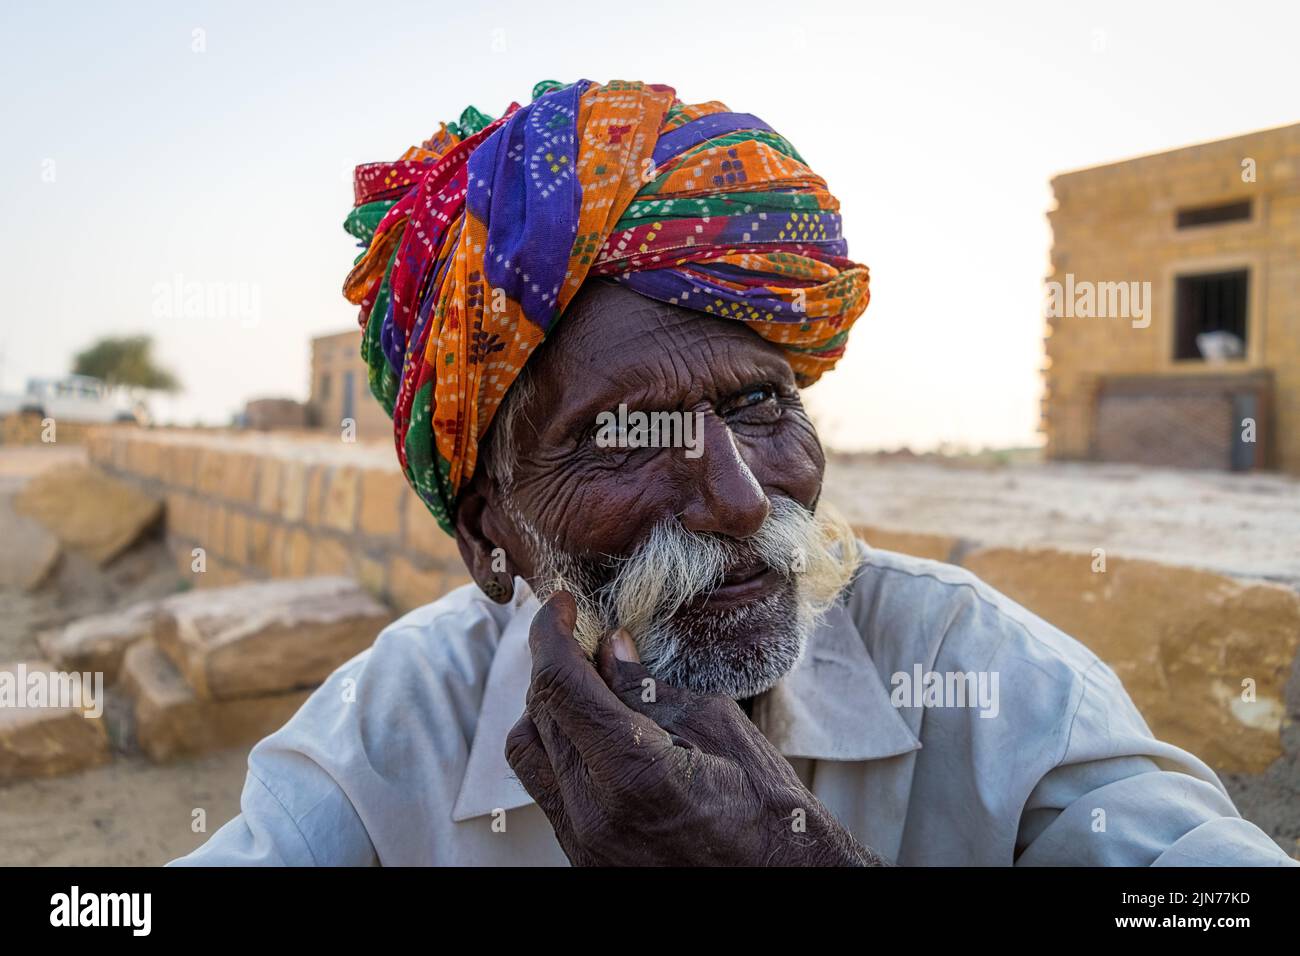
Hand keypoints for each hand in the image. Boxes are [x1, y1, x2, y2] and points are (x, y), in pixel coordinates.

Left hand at [504, 591, 886, 865]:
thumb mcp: (721, 728)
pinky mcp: (583, 858)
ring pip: (529, 754)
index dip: (552, 634)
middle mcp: (594, 813)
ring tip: (589, 687)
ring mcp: (584, 843)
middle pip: (538, 715)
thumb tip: (609, 648)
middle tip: (586, 638)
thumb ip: (652, 687)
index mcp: (633, 773)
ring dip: (547, 708)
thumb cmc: (770, 812)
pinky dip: (557, 748)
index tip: (562, 604)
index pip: (560, 687)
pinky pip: (546, 790)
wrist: (782, 887)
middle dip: (553, 665)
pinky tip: (595, 733)